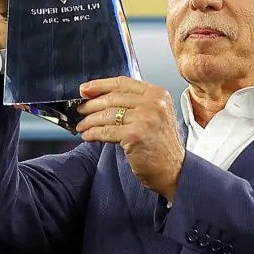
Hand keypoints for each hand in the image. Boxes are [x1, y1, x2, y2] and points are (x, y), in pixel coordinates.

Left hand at [76, 77, 185, 199]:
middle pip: (113, 97)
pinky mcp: (135, 135)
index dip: (100, 85)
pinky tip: (88, 136)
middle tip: (80, 110)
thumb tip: (101, 97)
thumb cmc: (161, 145)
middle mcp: (153, 103)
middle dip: (92, 104)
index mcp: (158, 94)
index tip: (84, 89)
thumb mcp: (155, 115)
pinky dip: (93, 133)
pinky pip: (106, 131)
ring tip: (81, 125)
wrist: (174, 170)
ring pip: (108, 114)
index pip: (123, 83)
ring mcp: (145, 118)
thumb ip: (135, 103)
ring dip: (90, 120)